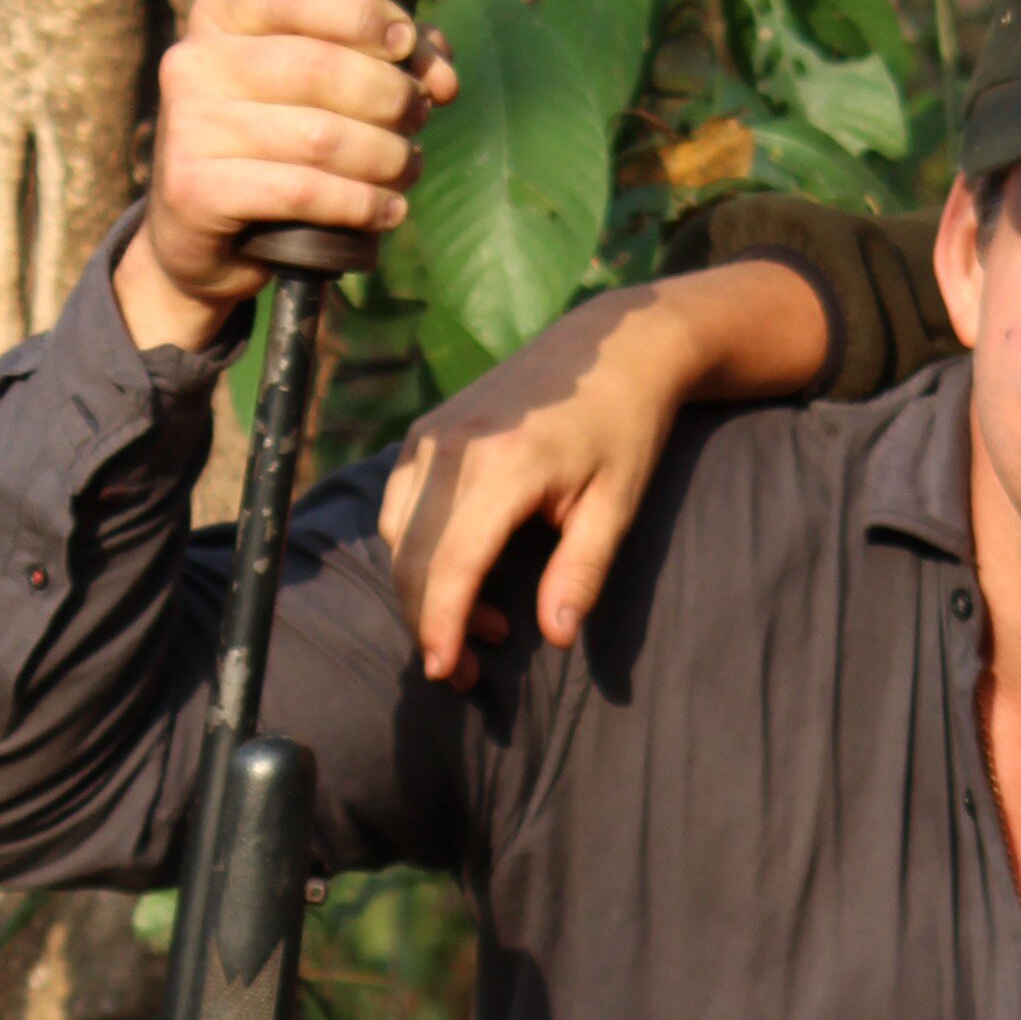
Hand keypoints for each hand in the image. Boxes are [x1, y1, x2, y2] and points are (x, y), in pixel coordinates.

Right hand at [118, 0, 456, 348]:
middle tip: (417, 115)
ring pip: (320, 136)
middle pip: (318, 67)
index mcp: (219, 16)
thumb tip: (443, 78)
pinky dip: (361, 204)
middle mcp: (195, 62)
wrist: (202, 235)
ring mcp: (190, 125)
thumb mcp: (315, 89)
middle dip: (388, 94)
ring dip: (385, 154)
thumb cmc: (274, 146)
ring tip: (408, 164)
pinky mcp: (197, 189)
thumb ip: (381, 62)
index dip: (360, 12)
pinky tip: (390, 210)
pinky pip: (304, 192)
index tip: (405, 42)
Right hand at [378, 260, 837, 679]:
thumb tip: (556, 637)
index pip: (451, 563)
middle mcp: (452, 448)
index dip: (442, 625)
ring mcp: (432, 435)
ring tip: (488, 625)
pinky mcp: (425, 431)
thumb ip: (581, 571)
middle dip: (429, 622)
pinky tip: (467, 575)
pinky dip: (417, 551)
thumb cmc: (624, 427)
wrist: (612, 346)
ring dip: (425, 591)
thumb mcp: (616, 505)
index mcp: (502, 465)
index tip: (447, 673)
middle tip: (469, 672)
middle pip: (411, 557)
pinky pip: (398, 505)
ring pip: (396, 535)